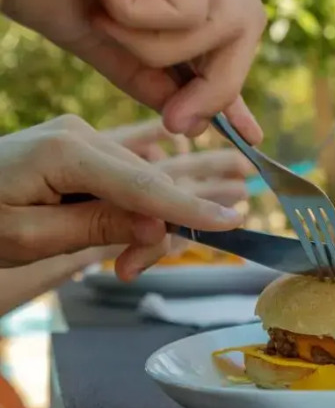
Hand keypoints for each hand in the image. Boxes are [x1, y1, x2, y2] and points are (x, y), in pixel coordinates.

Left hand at [0, 115, 244, 278]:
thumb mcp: (28, 238)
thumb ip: (97, 227)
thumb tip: (158, 223)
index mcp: (65, 150)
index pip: (143, 185)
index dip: (189, 208)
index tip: (233, 222)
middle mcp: (79, 133)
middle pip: (147, 187)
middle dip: (152, 231)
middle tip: (129, 274)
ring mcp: (82, 135)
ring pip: (141, 184)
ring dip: (142, 224)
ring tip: (123, 265)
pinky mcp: (82, 146)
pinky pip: (128, 174)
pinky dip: (137, 203)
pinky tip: (148, 213)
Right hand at [1, 0, 265, 140]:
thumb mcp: (103, 35)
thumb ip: (149, 73)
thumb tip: (190, 117)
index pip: (228, 28)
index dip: (234, 80)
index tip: (249, 134)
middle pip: (243, 26)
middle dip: (212, 86)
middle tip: (176, 123)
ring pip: (221, 25)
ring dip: (153, 44)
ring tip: (102, 6)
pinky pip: (192, 10)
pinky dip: (139, 14)